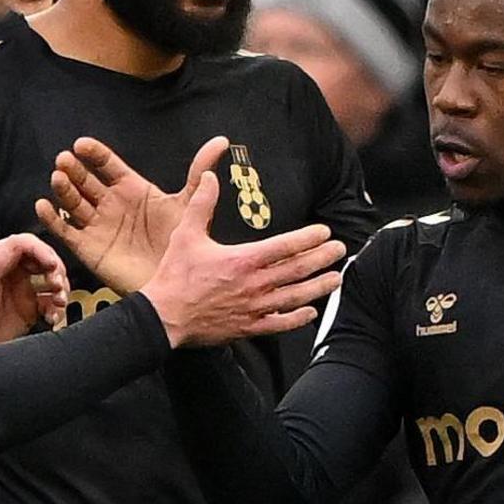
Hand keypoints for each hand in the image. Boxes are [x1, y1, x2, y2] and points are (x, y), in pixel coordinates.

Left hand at [0, 234, 68, 362]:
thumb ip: (1, 261)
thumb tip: (22, 241)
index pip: (26, 244)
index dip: (43, 252)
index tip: (52, 266)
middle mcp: (13, 271)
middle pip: (44, 261)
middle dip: (55, 272)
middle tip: (57, 286)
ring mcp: (22, 290)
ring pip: (51, 282)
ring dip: (60, 291)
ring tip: (59, 302)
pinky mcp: (29, 310)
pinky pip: (50, 305)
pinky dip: (56, 310)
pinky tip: (53, 317)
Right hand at [33, 135, 214, 291]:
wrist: (172, 286)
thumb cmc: (181, 244)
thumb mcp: (189, 204)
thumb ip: (199, 172)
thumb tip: (220, 141)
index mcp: (132, 189)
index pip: (107, 165)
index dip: (94, 153)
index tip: (81, 144)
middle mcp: (110, 203)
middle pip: (86, 180)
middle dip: (74, 170)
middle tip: (64, 160)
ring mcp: (97, 224)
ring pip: (73, 202)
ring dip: (63, 189)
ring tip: (58, 179)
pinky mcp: (87, 247)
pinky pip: (65, 230)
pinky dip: (52, 219)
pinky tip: (43, 206)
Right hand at [46, 148, 346, 347]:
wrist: (163, 317)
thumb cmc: (174, 276)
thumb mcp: (185, 234)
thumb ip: (201, 204)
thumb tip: (209, 176)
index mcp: (243, 260)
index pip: (286, 246)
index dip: (309, 238)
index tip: (324, 232)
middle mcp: (254, 284)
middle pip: (298, 270)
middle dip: (322, 258)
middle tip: (340, 250)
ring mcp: (253, 308)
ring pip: (295, 297)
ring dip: (319, 287)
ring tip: (336, 278)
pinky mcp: (247, 327)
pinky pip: (279, 324)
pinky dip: (298, 318)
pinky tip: (311, 312)